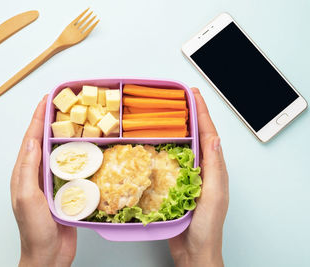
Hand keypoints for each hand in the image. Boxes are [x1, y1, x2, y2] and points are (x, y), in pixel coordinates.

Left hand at [11, 95, 76, 266]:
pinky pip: (71, 167)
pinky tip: (86, 149)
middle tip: (64, 104)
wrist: (49, 255)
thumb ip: (27, 169)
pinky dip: (77, 154)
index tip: (47, 99)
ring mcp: (51, 182)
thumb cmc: (35, 231)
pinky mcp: (65, 190)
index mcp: (24, 173)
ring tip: (76, 120)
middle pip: (44, 141)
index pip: (31, 138)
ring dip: (66, 134)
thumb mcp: (28, 198)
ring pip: (58, 152)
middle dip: (52, 121)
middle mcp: (37, 174)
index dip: (38, 117)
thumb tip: (31, 140)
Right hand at [168, 88, 228, 266]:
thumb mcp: (213, 195)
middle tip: (179, 98)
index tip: (193, 94)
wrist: (194, 250)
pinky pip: (171, 161)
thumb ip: (214, 168)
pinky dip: (165, 148)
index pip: (209, 134)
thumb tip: (214, 138)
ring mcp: (189, 177)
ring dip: (178, 128)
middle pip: (197, 135)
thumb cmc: (206, 226)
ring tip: (168, 114)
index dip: (202, 112)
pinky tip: (156, 144)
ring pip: (184, 146)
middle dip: (190, 114)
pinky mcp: (177, 185)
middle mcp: (203, 169)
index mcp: (214, 168)